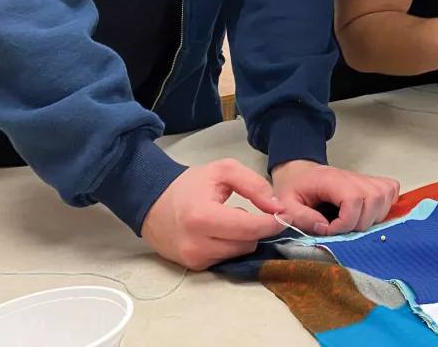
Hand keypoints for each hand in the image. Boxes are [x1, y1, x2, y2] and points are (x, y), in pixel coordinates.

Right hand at [141, 159, 285, 270]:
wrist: (152, 202)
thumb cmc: (190, 184)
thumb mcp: (224, 171)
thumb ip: (254, 185)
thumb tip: (276, 208)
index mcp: (203, 217)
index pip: (249, 228)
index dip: (272, 223)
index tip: (284, 216)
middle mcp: (197, 244)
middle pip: (247, 244)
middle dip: (256, 229)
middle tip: (250, 212)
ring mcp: (193, 259)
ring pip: (238, 254)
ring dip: (242, 238)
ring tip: (229, 220)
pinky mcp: (193, 266)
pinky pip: (225, 259)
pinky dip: (229, 246)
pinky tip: (219, 232)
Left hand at [271, 160, 399, 236]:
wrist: (300, 173)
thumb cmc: (293, 188)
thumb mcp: (286, 205)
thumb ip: (301, 218)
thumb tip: (325, 228)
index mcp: (330, 180)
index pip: (353, 198)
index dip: (347, 222)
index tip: (331, 231)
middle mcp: (351, 176)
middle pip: (374, 198)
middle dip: (362, 223)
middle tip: (344, 230)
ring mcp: (363, 178)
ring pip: (385, 195)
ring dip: (375, 216)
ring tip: (356, 224)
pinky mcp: (371, 182)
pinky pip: (390, 189)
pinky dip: (386, 204)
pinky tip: (370, 214)